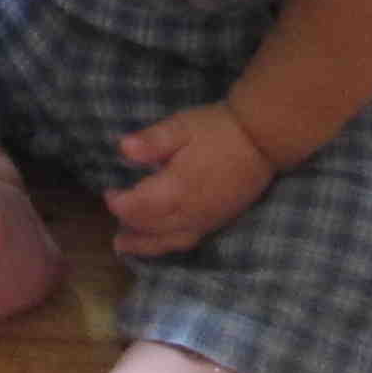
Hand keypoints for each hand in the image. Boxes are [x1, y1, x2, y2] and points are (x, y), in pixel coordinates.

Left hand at [107, 101, 274, 257]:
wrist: (262, 140)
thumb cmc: (218, 129)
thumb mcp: (181, 126)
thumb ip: (152, 141)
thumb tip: (123, 149)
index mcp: (175, 189)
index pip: (137, 207)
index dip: (118, 203)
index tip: (110, 191)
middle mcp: (188, 213)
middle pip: (150, 229)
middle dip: (128, 228)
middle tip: (113, 225)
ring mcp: (205, 220)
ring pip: (168, 242)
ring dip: (145, 245)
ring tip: (127, 246)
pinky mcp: (218, 222)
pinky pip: (187, 242)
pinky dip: (168, 245)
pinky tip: (162, 240)